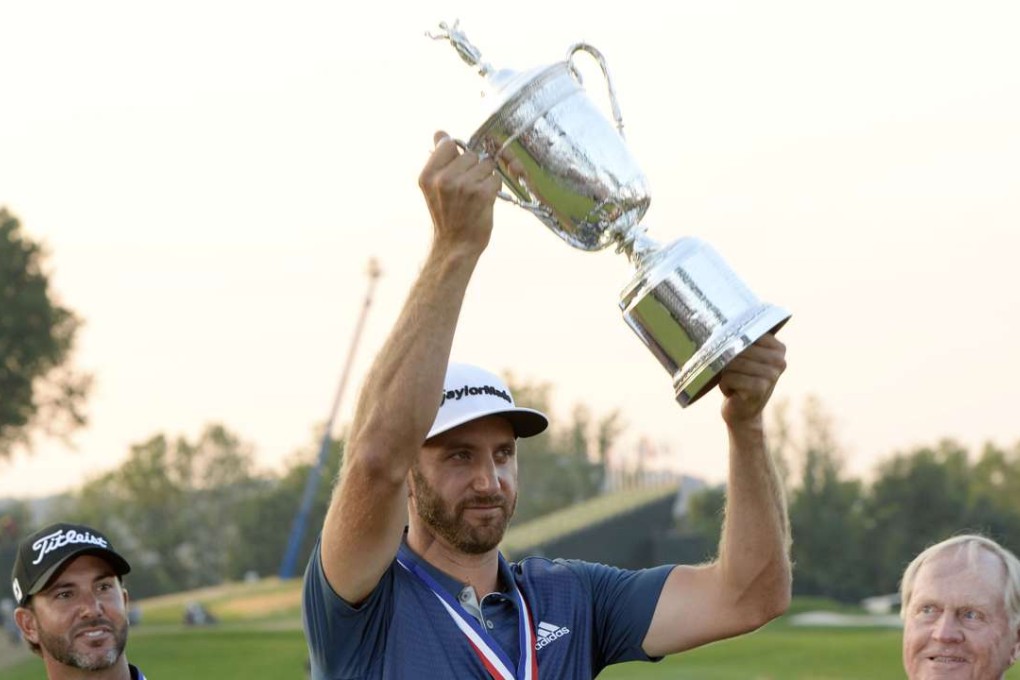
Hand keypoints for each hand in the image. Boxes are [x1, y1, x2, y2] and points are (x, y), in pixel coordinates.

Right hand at [418, 131, 501, 254]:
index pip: (448, 144)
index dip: (457, 155)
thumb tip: (440, 132)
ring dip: (485, 177)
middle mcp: (444, 179)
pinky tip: (484, 200)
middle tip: (466, 189)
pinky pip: (495, 178)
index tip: (457, 170)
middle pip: (470, 154)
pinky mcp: (482, 194)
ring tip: (475, 195)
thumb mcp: (434, 186)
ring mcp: (463, 186)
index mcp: (428, 175)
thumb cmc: (447, 215)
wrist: (455, 245)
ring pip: (486, 164)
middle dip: (473, 167)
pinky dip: (494, 188)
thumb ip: (439, 158)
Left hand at [719, 333, 786, 426]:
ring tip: (734, 383)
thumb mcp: (745, 357)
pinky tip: (733, 392)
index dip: (733, 344)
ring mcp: (771, 375)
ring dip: (726, 374)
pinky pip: (730, 377)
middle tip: (734, 374)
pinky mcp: (759, 388)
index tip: (737, 357)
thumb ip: (743, 340)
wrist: (742, 412)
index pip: (747, 333)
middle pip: (739, 348)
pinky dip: (725, 385)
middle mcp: (779, 361)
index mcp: (779, 349)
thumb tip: (725, 322)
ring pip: (732, 363)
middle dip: (728, 361)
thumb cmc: (740, 379)